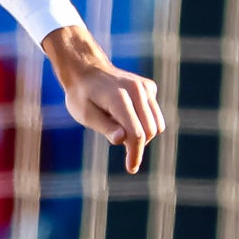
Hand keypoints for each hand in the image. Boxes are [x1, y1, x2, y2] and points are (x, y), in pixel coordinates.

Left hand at [44, 24, 165, 173]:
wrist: (87, 69)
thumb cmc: (82, 95)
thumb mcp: (85, 114)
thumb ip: (105, 127)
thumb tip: (122, 140)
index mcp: (120, 98)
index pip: (136, 133)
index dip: (135, 154)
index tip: (131, 168)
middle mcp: (138, 91)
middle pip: (150, 131)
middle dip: (137, 144)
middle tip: (115, 138)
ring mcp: (146, 88)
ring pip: (157, 124)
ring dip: (143, 134)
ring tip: (118, 126)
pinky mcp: (150, 88)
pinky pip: (154, 113)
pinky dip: (144, 121)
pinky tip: (125, 114)